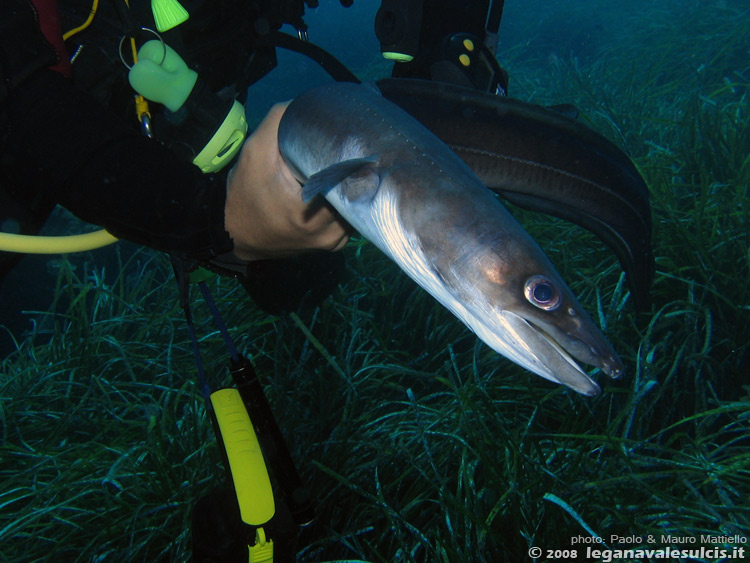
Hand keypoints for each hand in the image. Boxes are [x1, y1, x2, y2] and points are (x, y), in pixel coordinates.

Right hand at [224, 102, 349, 260]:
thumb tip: (312, 102)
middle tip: (348, 150)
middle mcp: (330, 232)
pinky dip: (346, 202)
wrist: (234, 234)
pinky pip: (350, 218)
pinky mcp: (334, 245)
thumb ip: (281, 120)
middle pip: (358, 193)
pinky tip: (335, 188)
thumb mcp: (255, 151)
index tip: (352, 140)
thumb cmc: (244, 192)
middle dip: (354, 170)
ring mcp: (335, 241)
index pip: (350, 178)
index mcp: (313, 211)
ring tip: (341, 168)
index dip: (353, 157)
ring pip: (357, 205)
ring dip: (351, 186)